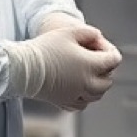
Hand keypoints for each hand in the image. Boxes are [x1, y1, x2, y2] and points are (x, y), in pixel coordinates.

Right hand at [4, 27, 122, 110]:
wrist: (23, 68)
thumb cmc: (44, 48)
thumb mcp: (69, 32)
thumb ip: (89, 32)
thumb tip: (98, 37)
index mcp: (91, 65)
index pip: (114, 60)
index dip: (109, 51)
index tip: (97, 46)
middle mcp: (86, 83)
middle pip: (108, 81)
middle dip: (106, 70)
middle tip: (95, 60)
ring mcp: (76, 95)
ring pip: (97, 95)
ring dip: (98, 85)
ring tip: (88, 74)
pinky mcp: (64, 102)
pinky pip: (82, 104)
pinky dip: (85, 98)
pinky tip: (78, 88)